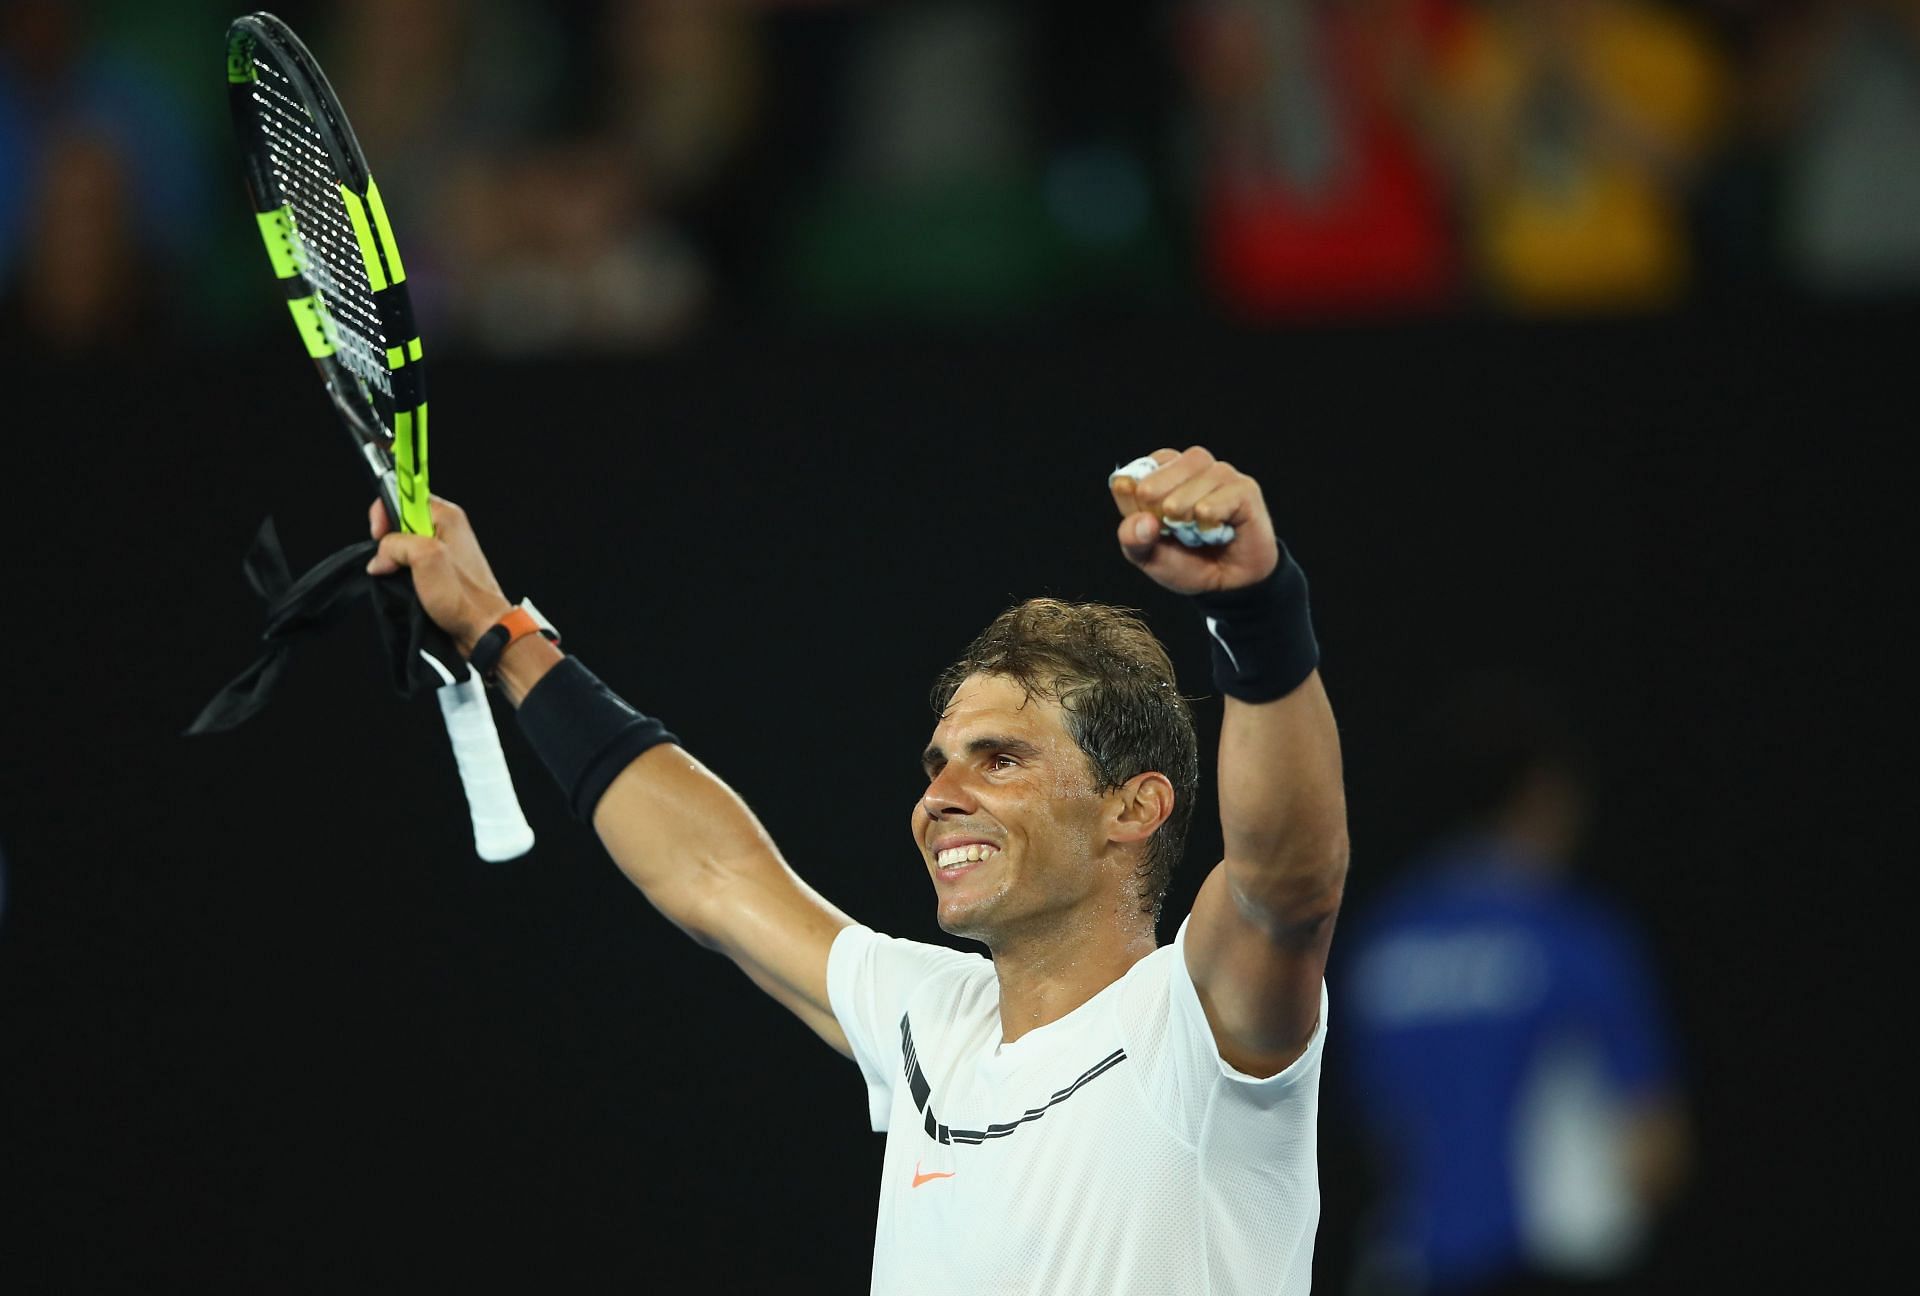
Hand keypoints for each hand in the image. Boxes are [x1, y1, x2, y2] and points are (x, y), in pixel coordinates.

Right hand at [366, 496, 512, 655]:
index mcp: (447, 516)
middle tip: (394, 562)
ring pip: (401, 546)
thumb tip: (381, 555)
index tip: (380, 531)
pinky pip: (408, 564)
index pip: (405, 493)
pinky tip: (410, 587)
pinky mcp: (437, 570)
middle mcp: (445, 529)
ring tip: (406, 579)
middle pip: (399, 521)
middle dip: (388, 541)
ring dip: (394, 563)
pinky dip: (401, 575)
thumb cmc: (465, 597)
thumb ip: (397, 545)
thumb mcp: (425, 559)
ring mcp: (441, 550)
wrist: (481, 629)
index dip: (386, 511)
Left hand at [1109, 447, 1279, 594]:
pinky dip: (1212, 513)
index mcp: (1164, 474)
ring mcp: (1222, 475)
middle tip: (1167, 526)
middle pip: (1168, 460)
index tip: (1147, 522)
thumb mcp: (1146, 555)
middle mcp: (1194, 468)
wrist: (1225, 587)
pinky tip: (1211, 529)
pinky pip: (1225, 491)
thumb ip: (1131, 536)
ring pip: (1197, 471)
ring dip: (1185, 506)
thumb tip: (1144, 520)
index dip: (1137, 497)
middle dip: (1157, 497)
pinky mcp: (1246, 490)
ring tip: (1190, 531)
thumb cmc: (1186, 563)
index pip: (1140, 469)